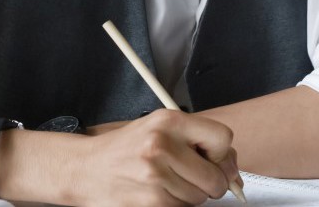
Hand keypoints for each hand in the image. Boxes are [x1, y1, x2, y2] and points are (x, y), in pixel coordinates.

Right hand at [68, 109, 241, 205]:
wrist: (85, 169)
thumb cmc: (126, 149)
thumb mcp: (159, 129)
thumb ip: (196, 141)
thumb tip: (233, 170)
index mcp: (169, 120)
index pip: (223, 138)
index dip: (221, 154)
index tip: (211, 159)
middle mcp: (162, 145)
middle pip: (216, 177)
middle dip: (209, 183)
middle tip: (190, 177)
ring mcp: (155, 176)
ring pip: (199, 198)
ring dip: (189, 196)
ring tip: (165, 182)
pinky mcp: (149, 202)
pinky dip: (174, 205)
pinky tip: (156, 193)